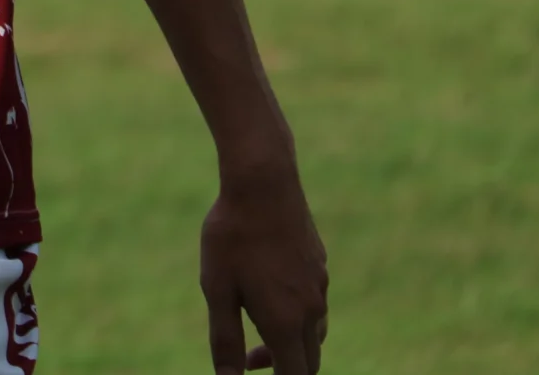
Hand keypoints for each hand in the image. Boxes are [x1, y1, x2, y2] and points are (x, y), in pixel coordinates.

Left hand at [200, 161, 327, 374]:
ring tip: (255, 325)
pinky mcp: (319, 264)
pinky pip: (315, 303)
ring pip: (314, 333)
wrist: (263, 181)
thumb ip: (225, 340)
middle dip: (282, 368)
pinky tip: (271, 289)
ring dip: (289, 342)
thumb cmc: (232, 236)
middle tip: (248, 359)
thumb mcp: (218, 290)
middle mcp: (312, 309)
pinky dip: (296, 314)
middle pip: (309, 362)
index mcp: (286, 322)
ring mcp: (320, 285)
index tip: (253, 370)